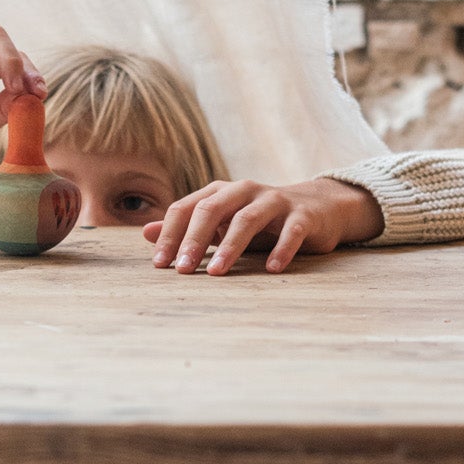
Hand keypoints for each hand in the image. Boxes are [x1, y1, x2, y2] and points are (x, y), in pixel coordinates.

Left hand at [143, 176, 383, 275]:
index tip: (160, 265)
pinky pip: (291, 231)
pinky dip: (281, 249)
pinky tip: (271, 269)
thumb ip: (187, 226)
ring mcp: (275, 201)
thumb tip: (147, 234)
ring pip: (248, 219)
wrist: (317, 208)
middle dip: (194, 240)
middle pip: (212, 209)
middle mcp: (245, 191)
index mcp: (221, 192)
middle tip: (183, 270)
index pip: (186, 208)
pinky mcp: (303, 216)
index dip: (171, 235)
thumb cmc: (261, 220)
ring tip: (218, 272)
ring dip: (231, 246)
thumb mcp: (223, 222)